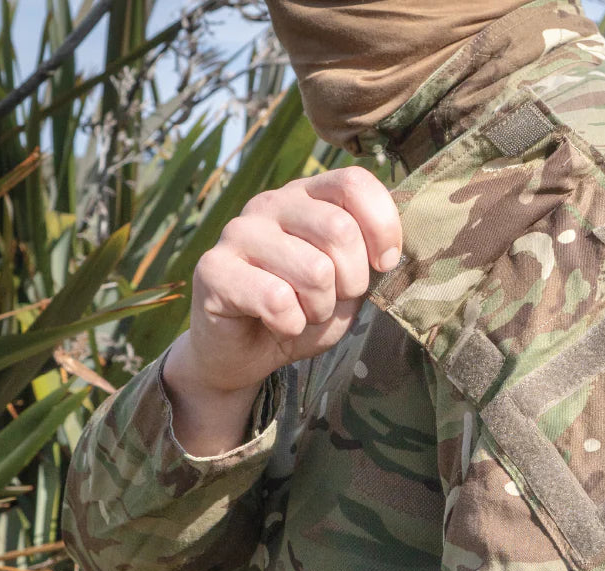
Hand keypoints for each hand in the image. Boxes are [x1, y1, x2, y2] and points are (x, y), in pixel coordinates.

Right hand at [163, 167, 400, 454]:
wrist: (245, 353)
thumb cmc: (303, 312)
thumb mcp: (350, 286)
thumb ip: (370, 259)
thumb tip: (391, 249)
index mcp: (308, 197)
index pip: (354, 183)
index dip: (382, 227)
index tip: (383, 264)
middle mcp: (271, 204)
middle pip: (340, 230)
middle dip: (352, 282)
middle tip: (333, 300)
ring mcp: (239, 232)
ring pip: (314, 270)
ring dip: (321, 308)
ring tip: (304, 314)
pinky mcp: (213, 268)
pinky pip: (276, 298)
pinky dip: (291, 324)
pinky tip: (279, 324)